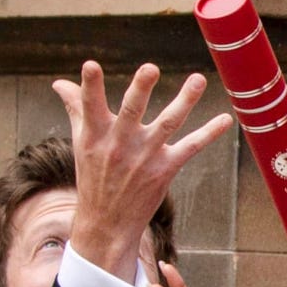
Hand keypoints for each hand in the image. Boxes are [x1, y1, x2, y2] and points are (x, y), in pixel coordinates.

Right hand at [51, 60, 234, 277]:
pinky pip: (191, 147)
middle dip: (140, 89)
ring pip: (168, 123)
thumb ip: (76, 108)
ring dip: (184, 101)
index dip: (90, 86)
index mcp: (95, 134)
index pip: (90, 105)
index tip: (90, 65)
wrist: (107, 221)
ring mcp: (145, 156)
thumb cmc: (93, 174)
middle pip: (131, 110)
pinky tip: (227, 118)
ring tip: (198, 78)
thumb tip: (59, 82)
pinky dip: (210, 133)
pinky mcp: (165, 169)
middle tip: (150, 67)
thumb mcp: (82, 142)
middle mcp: (120, 143)